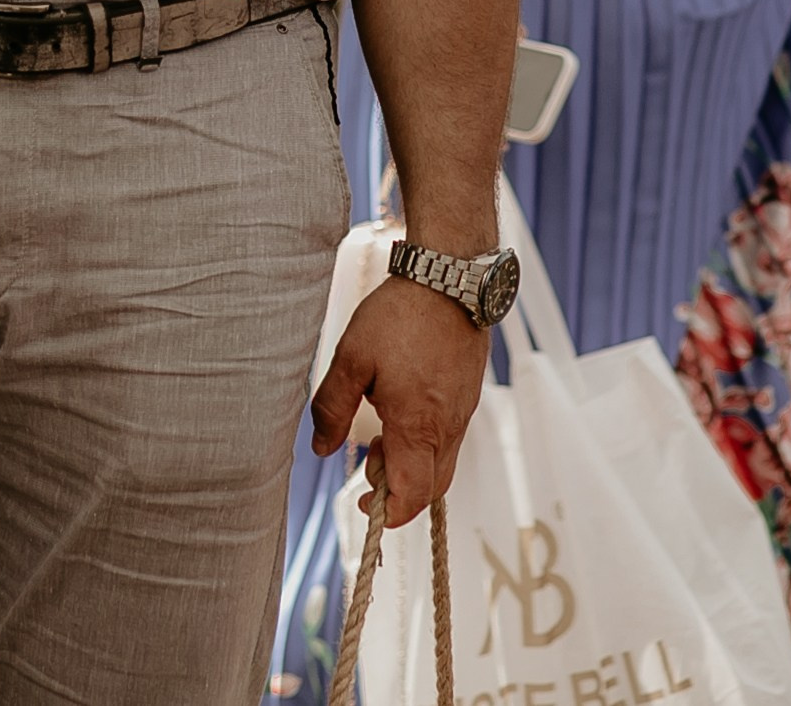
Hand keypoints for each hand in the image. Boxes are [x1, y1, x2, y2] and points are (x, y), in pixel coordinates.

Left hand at [310, 277, 487, 526]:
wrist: (449, 279)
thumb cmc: (400, 316)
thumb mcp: (351, 358)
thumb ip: (332, 408)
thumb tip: (321, 448)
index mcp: (417, 427)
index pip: (411, 496)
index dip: (388, 511)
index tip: (363, 500)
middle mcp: (448, 428)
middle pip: (431, 488)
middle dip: (398, 488)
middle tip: (370, 458)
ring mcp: (464, 413)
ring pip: (442, 463)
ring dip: (412, 463)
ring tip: (382, 426)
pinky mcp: (468, 396)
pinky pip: (450, 437)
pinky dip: (427, 441)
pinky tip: (403, 406)